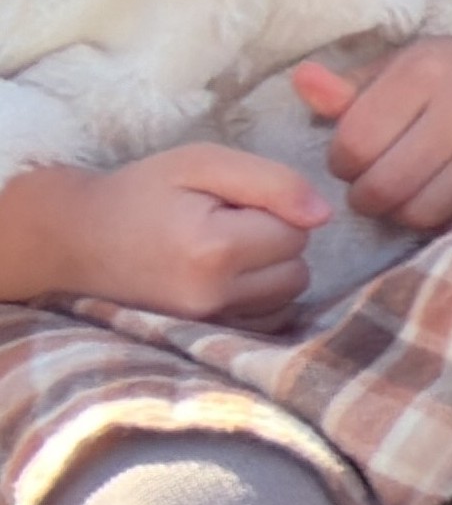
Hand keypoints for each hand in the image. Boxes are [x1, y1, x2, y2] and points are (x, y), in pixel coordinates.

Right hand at [0, 144, 330, 322]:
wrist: (74, 241)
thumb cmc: (141, 194)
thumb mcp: (201, 164)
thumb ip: (272, 181)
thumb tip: (324, 215)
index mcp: (214, 249)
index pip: (296, 231)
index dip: (273, 210)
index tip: (229, 205)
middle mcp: (213, 297)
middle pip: (298, 268)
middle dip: (274, 243)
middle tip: (224, 226)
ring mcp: (208, 326)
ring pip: (287, 297)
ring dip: (269, 273)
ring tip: (219, 252)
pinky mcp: (204, 341)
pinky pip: (267, 321)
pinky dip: (258, 299)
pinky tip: (222, 279)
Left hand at [289, 40, 451, 235]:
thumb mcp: (407, 68)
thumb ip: (351, 88)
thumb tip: (302, 82)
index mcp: (423, 73)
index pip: (352, 144)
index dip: (344, 163)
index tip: (359, 158)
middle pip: (381, 187)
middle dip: (370, 195)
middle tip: (382, 183)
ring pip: (419, 212)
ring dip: (406, 211)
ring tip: (415, 191)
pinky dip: (447, 218)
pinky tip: (449, 196)